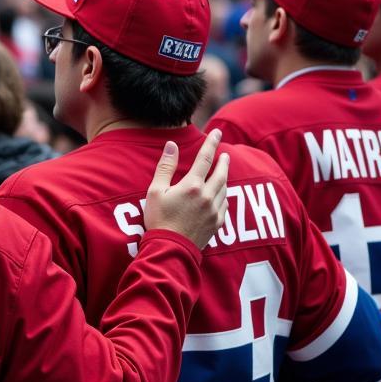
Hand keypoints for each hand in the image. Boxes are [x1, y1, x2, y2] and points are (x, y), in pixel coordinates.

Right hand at [143, 129, 228, 250]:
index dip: (212, 143)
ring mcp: (214, 211)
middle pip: (221, 174)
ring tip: (222, 174)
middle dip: (224, 162)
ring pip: (224, 190)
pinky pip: (224, 206)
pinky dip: (223, 197)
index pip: (205, 158)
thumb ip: (165, 167)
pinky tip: (220, 196)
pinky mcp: (217, 224)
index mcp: (192, 186)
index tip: (217, 132)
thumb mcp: (155, 191)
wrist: (170, 249)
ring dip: (224, 179)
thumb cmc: (158, 219)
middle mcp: (207, 196)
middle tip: (225, 155)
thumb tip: (172, 145)